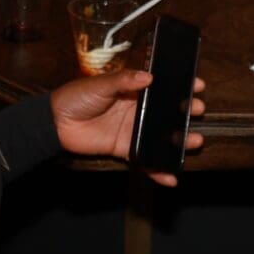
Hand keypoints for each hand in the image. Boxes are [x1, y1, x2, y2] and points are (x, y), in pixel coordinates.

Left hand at [50, 69, 205, 187]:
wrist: (55, 123)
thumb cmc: (76, 97)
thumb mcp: (100, 84)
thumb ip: (124, 80)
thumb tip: (149, 77)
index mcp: (132, 89)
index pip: (161, 87)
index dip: (179, 86)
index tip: (197, 84)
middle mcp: (135, 109)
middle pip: (165, 112)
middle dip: (184, 112)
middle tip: (198, 110)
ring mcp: (131, 130)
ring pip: (160, 137)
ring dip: (178, 141)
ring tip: (195, 141)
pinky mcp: (124, 149)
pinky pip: (144, 160)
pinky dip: (157, 170)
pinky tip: (171, 177)